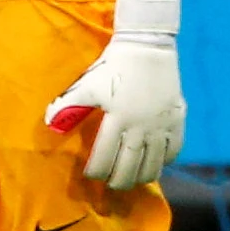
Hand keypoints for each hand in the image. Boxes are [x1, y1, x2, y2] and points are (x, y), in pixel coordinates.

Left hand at [45, 0, 184, 189]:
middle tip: (112, 185)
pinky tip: (155, 163)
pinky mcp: (178, 118)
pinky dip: (164, 161)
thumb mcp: (87, 84)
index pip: (104, 158)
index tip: (90, 175)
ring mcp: (162, 124)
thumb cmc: (113, 65)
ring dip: (142, 177)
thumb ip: (68, 106)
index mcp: (118, 119)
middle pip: (130, 167)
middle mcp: (142, 126)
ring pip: (154, 164)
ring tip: (132, 180)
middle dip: (118, 181)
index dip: (95, 172)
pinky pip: (174, 149)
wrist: (148, 45)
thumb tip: (50, 126)